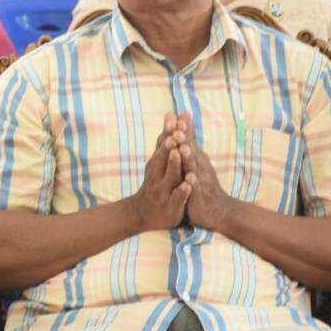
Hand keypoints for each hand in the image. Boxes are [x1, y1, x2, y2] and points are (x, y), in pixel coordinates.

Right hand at [127, 112, 191, 232]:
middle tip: (175, 132)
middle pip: (163, 158)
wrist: (142, 214)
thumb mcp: (157, 163)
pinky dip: (182, 191)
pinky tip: (188, 185)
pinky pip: (177, 197)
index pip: (162, 144)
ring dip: (174, 164)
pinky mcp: (171, 205)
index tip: (171, 116)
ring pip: (170, 176)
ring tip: (179, 152)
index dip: (167, 131)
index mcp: (156, 164)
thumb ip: (164, 142)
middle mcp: (157, 175)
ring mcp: (163, 190)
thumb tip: (170, 116)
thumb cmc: (154, 184)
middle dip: (169, 145)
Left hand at [174, 113, 235, 232]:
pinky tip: (190, 178)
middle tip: (179, 125)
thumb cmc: (202, 183)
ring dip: (189, 157)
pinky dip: (193, 183)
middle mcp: (200, 166)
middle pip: (192, 150)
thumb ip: (190, 143)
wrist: (217, 210)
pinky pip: (196, 189)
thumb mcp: (196, 161)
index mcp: (196, 158)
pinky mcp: (200, 195)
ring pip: (194, 167)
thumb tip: (185, 122)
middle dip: (185, 138)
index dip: (184, 128)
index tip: (178, 113)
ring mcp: (201, 180)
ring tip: (184, 148)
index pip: (189, 140)